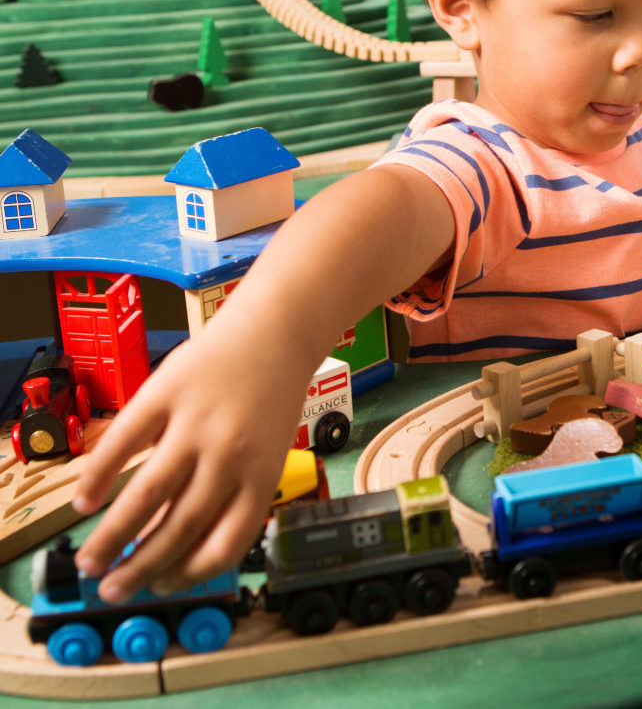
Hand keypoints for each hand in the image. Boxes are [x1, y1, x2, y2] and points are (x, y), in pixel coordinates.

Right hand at [72, 328, 304, 602]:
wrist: (276, 331)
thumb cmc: (270, 396)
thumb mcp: (266, 450)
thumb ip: (231, 491)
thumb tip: (177, 539)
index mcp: (262, 476)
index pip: (224, 545)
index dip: (188, 575)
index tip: (161, 586)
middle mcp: (230, 455)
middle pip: (179, 528)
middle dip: (140, 568)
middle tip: (112, 589)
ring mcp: (197, 423)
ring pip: (147, 495)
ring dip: (113, 536)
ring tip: (91, 561)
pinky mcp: (168, 391)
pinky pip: (124, 441)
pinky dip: (99, 475)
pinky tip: (85, 501)